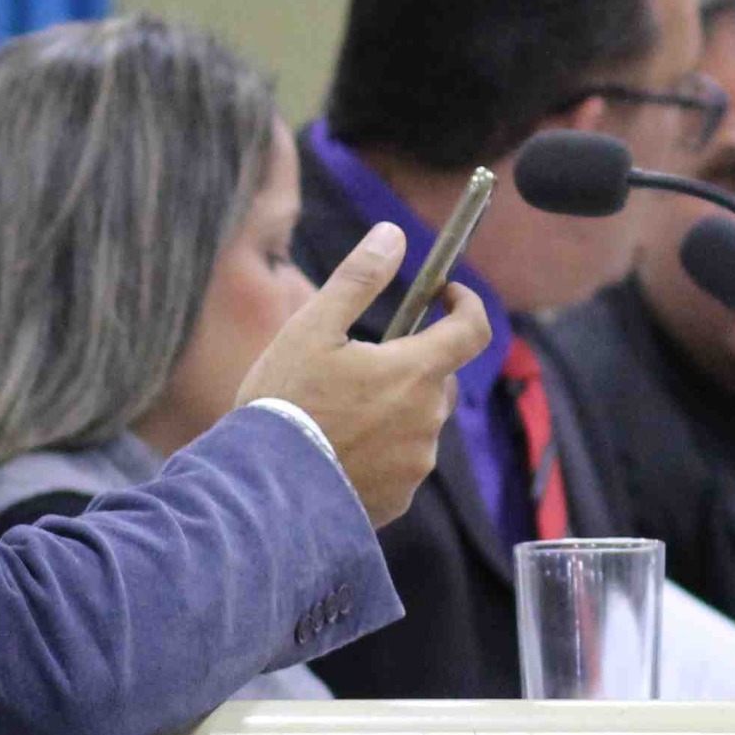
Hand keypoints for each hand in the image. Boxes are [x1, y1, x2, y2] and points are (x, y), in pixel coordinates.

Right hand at [238, 223, 490, 527]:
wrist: (261, 490)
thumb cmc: (285, 402)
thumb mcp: (313, 328)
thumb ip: (359, 279)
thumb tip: (392, 234)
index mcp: (415, 373)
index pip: (473, 330)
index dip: (466, 306)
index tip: (446, 295)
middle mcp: (427, 421)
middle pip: (439, 381)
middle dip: (413, 366)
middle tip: (361, 366)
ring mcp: (414, 465)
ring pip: (418, 425)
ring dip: (394, 412)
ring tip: (339, 416)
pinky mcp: (398, 500)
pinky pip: (401, 466)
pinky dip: (380, 454)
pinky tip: (338, 453)